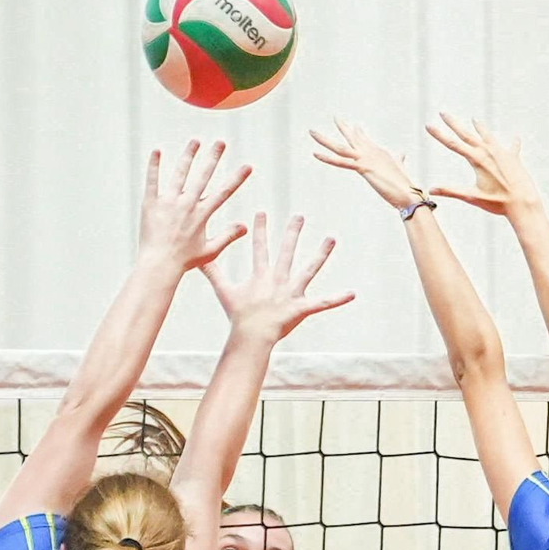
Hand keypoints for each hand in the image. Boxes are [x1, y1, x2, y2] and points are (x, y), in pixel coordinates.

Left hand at [140, 140, 252, 270]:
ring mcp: (168, 202)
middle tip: (221, 142)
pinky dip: (154, 165)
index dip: (237, 178)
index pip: (224, 192)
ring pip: (180, 173)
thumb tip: (245, 226)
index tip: (248, 166)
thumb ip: (228, 236)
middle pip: (203, 176)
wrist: (158, 265)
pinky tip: (157, 151)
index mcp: (202, 215)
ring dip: (189, 156)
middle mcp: (187, 204)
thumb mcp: (210, 251)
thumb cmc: (184, 261)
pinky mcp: (151, 203)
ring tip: (195, 141)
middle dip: (214, 157)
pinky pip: (152, 180)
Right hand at [202, 212, 354, 339]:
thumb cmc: (238, 316)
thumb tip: (196, 260)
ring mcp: (292, 292)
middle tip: (299, 216)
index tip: (262, 212)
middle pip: (287, 251)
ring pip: (309, 269)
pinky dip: (337, 298)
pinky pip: (323, 302)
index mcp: (261, 275)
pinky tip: (352, 293)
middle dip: (293, 232)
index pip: (260, 247)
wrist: (251, 336)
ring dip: (321, 254)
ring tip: (331, 239)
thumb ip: (212, 273)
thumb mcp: (223, 292)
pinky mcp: (303, 307)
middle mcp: (278, 279)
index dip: (260, 229)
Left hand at [310, 119, 422, 210]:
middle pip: (352, 137)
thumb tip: (402, 153)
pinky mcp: (362, 168)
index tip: (352, 125)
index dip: (357, 132)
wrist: (406, 192)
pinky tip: (315, 153)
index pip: (365, 139)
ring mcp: (365, 159)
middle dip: (343, 127)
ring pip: (340, 147)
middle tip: (336, 117)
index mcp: (378, 152)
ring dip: (324, 140)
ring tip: (312, 132)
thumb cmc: (403, 183)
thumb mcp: (399, 166)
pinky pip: (340, 162)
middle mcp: (370, 152)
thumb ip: (398, 158)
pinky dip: (327, 158)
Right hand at [423, 114, 540, 215]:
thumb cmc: (498, 202)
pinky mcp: (514, 157)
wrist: (524, 202)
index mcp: (477, 159)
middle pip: (467, 134)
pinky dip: (512, 142)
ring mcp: (502, 152)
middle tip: (443, 112)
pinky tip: (515, 137)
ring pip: (488, 136)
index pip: (453, 144)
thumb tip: (431, 190)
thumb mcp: (472, 196)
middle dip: (454, 123)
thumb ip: (451, 191)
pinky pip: (512, 146)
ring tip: (475, 119)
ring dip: (480, 128)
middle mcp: (488, 151)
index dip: (439, 134)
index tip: (428, 125)